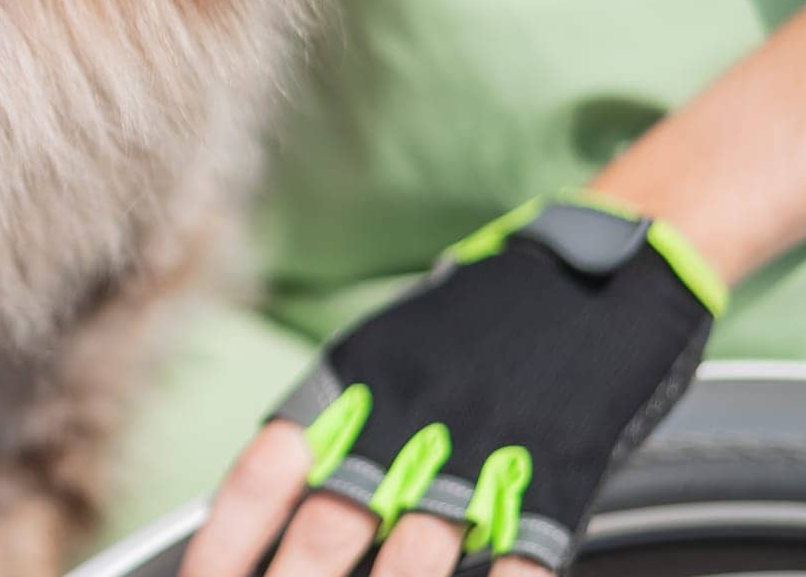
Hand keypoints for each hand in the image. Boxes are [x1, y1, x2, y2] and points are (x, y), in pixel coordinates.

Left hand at [180, 194, 724, 575]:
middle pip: (329, 531)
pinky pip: (517, 565)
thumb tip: (283, 488)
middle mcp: (408, 416)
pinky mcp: (558, 477)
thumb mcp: (390, 345)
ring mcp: (483, 449)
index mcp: (356, 379)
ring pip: (415, 560)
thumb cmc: (483, 315)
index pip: (267, 472)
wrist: (594, 273)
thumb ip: (341, 415)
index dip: (226, 541)